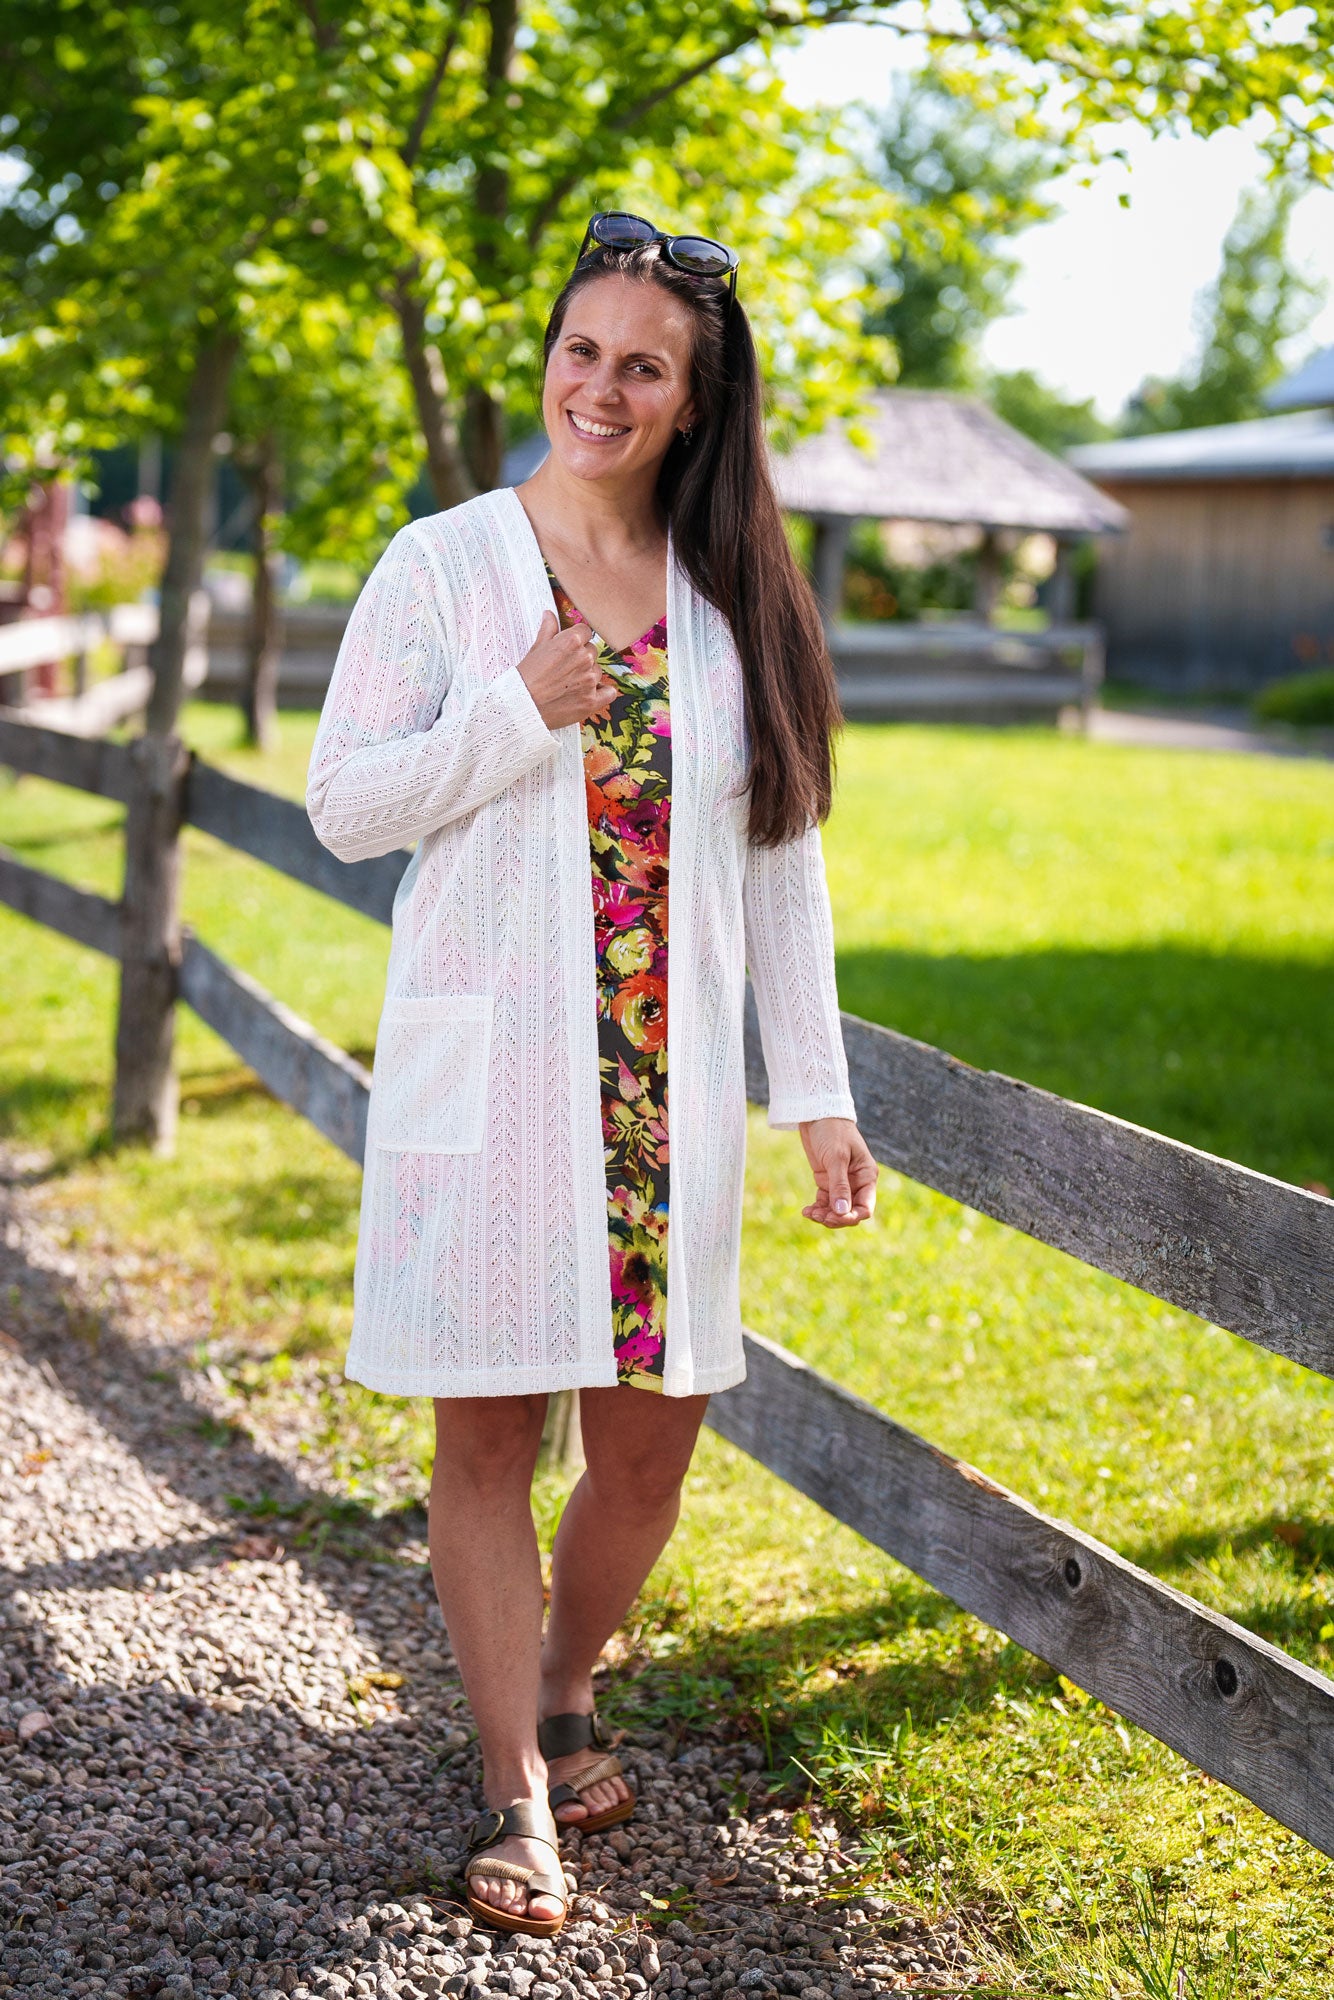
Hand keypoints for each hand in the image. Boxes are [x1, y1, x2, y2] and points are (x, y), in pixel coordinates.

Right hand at [517, 609, 617, 730]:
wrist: (521, 706)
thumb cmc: (526, 677)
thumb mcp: (536, 649)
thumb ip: (548, 630)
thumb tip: (549, 615)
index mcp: (571, 641)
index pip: (585, 631)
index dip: (577, 639)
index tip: (570, 647)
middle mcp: (584, 659)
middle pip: (592, 651)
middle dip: (581, 657)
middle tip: (565, 668)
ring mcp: (590, 680)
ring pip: (598, 670)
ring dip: (588, 675)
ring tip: (569, 683)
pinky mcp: (592, 701)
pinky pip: (609, 693)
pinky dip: (603, 692)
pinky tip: (591, 693)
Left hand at [798, 1116, 877, 1226]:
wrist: (816, 1114)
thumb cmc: (832, 1131)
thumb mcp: (837, 1158)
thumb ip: (839, 1186)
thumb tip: (842, 1212)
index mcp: (866, 1176)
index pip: (865, 1207)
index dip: (852, 1217)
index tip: (835, 1217)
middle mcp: (856, 1182)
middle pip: (850, 1212)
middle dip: (836, 1218)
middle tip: (819, 1216)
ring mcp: (841, 1183)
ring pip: (836, 1209)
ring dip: (824, 1215)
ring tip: (809, 1213)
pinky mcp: (826, 1181)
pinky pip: (825, 1202)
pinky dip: (817, 1208)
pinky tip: (806, 1210)